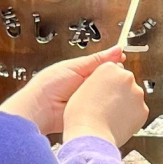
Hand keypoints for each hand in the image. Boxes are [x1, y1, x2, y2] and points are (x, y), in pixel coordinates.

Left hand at [0, 44, 125, 132]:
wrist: (39, 109)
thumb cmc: (49, 85)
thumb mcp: (75, 67)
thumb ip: (97, 60)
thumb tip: (116, 49)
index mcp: (83, 72)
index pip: (104, 67)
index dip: (114, 64)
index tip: (123, 61)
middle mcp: (87, 86)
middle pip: (108, 81)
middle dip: (114, 79)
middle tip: (119, 77)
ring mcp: (89, 101)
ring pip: (108, 96)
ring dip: (111, 94)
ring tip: (115, 90)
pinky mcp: (90, 114)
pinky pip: (103, 109)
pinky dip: (106, 107)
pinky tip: (110, 104)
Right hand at [62, 59, 148, 148]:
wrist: (90, 135)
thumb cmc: (81, 114)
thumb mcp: (83, 88)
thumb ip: (98, 82)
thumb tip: (104, 85)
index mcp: (109, 68)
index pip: (112, 69)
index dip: (106, 82)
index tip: (103, 90)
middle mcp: (126, 77)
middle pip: (125, 82)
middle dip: (118, 92)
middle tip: (106, 104)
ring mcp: (137, 94)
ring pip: (132, 97)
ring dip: (125, 104)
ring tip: (110, 115)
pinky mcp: (143, 110)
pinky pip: (138, 111)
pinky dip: (131, 116)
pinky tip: (118, 121)